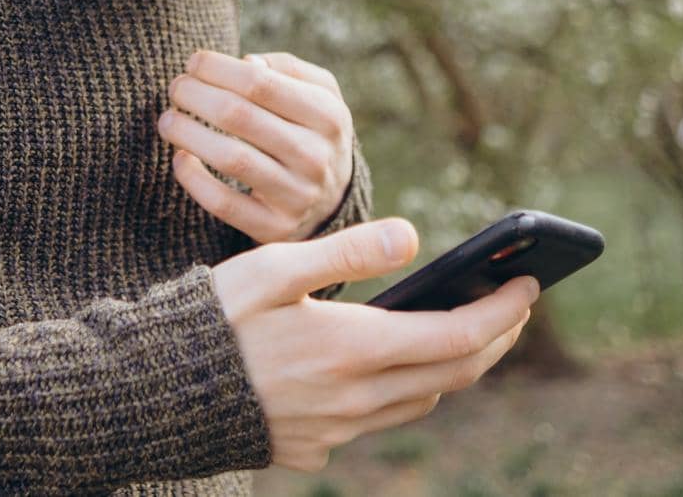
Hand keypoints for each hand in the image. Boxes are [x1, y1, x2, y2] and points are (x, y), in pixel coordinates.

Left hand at [159, 49, 354, 242]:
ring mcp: (297, 196)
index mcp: (328, 115)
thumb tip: (246, 62)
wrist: (333, 201)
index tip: (192, 63)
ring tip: (168, 121)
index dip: (216, 67)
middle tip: (176, 88)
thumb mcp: (320, 94)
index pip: (260, 82)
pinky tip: (180, 158)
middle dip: (195, 94)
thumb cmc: (311, 131)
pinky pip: (223, 203)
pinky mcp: (275, 228)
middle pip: (239, 115)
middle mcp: (316, 156)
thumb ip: (287, 68)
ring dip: (187, 133)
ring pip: (230, 158)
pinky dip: (193, 179)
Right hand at [210, 217, 537, 472]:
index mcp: (353, 349)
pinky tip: (388, 366)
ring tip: (464, 332)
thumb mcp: (274, 268)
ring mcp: (334, 430)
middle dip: (494, 340)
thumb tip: (414, 235)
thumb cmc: (210, 319)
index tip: (529, 285)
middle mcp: (355, 399)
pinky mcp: (310, 447)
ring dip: (453, 368)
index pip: (458, 336)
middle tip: (513, 308)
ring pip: (420, 403)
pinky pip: (376, 422)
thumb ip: (348, 250)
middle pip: (453, 375)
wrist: (153, 392)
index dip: (503, 312)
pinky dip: (400, 391)